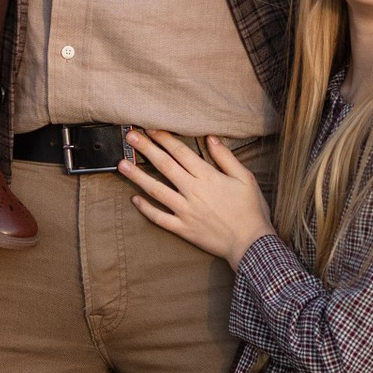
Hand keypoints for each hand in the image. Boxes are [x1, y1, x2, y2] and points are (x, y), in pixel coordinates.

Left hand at [119, 127, 272, 266]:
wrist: (251, 244)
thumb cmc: (251, 210)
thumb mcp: (245, 178)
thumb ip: (226, 157)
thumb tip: (210, 138)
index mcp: (207, 177)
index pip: (181, 152)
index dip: (164, 138)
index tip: (151, 128)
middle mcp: (193, 191)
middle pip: (164, 166)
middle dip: (145, 149)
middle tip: (130, 137)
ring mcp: (185, 211)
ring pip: (156, 190)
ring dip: (137, 176)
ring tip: (121, 164)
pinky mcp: (183, 229)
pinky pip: (159, 218)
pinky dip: (146, 209)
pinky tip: (134, 200)